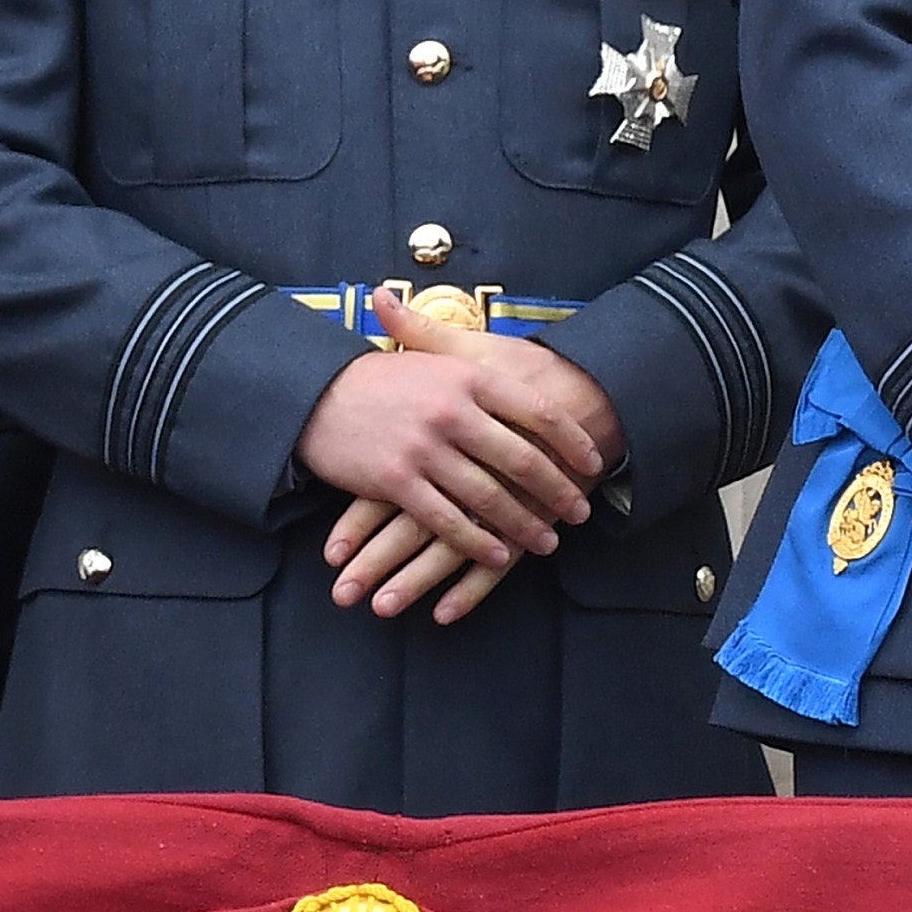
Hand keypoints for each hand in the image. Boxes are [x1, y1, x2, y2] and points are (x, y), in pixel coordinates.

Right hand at [296, 294, 606, 572]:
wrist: (318, 393)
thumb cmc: (385, 375)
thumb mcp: (437, 356)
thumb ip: (482, 362)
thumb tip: (532, 357)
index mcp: (470, 376)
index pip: (538, 411)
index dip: (572, 441)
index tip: (594, 462)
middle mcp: (454, 412)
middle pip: (522, 459)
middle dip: (557, 490)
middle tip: (580, 512)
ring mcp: (426, 449)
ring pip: (489, 497)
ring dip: (524, 525)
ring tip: (548, 542)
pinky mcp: (397, 482)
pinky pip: (447, 521)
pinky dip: (478, 543)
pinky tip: (499, 555)